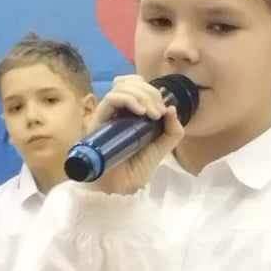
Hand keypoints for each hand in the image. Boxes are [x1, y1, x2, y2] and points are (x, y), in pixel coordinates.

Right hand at [86, 76, 185, 195]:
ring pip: (121, 86)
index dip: (152, 91)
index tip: (164, 110)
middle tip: (158, 113)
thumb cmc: (135, 169)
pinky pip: (111, 99)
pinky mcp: (98, 121)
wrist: (119, 188)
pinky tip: (141, 113)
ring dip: (142, 96)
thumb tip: (172, 108)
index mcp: (131, 112)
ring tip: (152, 115)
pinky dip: (129, 100)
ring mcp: (107, 114)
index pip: (137, 85)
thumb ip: (172, 131)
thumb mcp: (161, 149)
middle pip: (131, 82)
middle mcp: (118, 110)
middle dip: (150, 93)